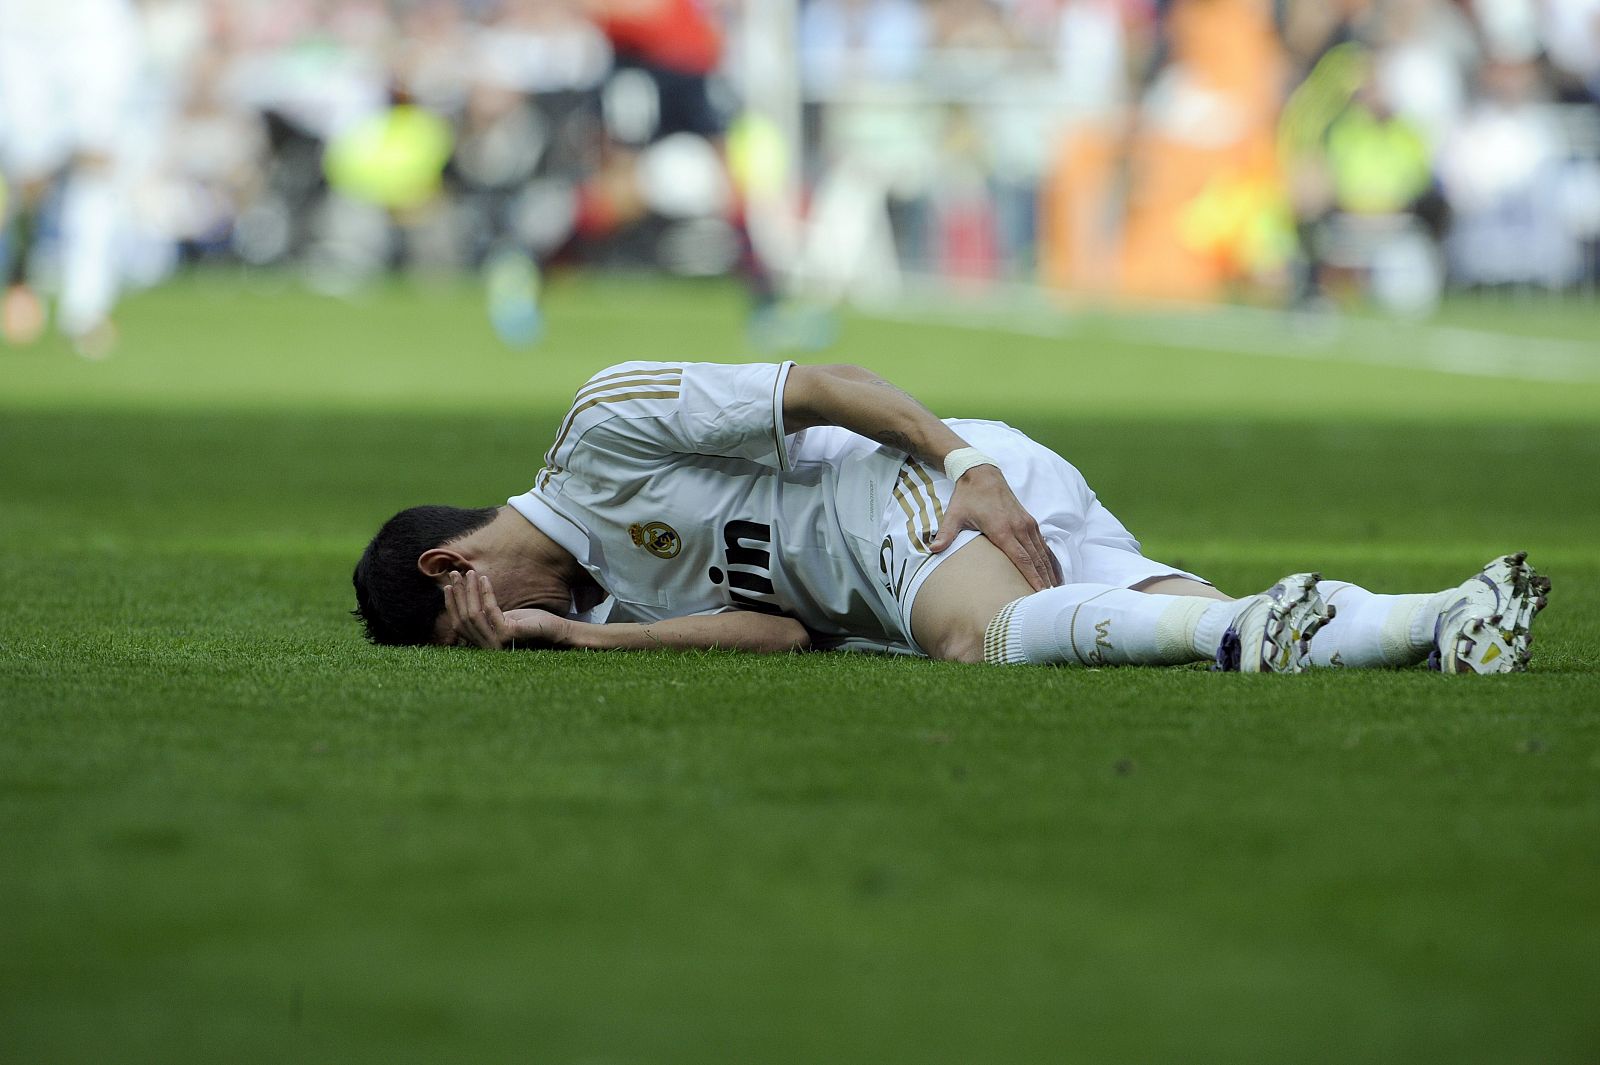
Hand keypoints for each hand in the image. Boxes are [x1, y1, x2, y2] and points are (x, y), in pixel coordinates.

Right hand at [444, 571, 570, 649]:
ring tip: (470, 573)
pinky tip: (485, 579)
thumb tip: (463, 597)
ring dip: (469, 590)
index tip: (448, 586)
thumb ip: (484, 615)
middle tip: (454, 573)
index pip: (459, 625)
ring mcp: (497, 643)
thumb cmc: (529, 622)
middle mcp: (487, 647)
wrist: (556, 629)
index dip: (452, 605)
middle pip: (464, 618)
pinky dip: (486, 592)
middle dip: (458, 593)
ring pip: (474, 614)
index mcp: (483, 644)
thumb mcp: (502, 618)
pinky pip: (491, 609)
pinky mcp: (508, 635)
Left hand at [928, 465, 1060, 590]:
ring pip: (1042, 553)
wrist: (982, 474)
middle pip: (1035, 560)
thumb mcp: (954, 515)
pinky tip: (1053, 573)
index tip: (1039, 593)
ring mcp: (1027, 524)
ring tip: (1054, 592)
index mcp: (1002, 529)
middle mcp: (1019, 527)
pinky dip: (1049, 560)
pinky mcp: (1030, 521)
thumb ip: (946, 534)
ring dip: (1049, 572)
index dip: (1031, 577)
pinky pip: (1043, 544)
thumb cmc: (967, 497)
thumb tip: (933, 549)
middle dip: (1043, 581)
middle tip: (1049, 601)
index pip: (1021, 559)